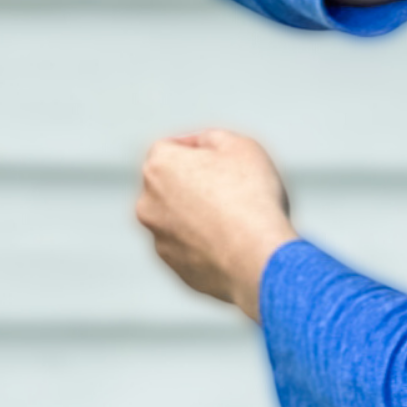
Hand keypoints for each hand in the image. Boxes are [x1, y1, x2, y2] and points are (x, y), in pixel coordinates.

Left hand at [134, 129, 298, 322]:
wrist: (258, 257)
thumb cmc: (252, 196)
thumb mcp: (242, 146)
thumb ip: (213, 139)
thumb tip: (202, 147)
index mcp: (159, 166)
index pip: (170, 147)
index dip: (199, 149)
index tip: (225, 158)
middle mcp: (148, 203)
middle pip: (170, 184)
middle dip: (195, 183)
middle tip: (234, 188)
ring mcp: (159, 238)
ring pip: (177, 218)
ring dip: (199, 214)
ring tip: (238, 219)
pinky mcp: (175, 267)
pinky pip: (190, 247)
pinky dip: (206, 243)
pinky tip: (236, 243)